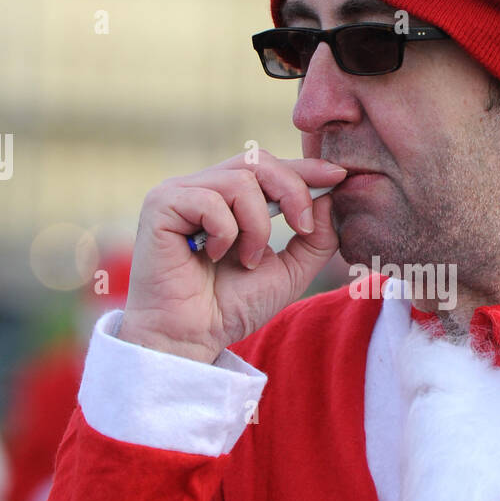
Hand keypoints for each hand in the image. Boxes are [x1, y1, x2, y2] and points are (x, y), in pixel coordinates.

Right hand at [119, 149, 347, 362]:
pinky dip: (226, 233)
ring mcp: (179, 193)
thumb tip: (330, 197)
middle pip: (259, 161)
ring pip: (240, 181)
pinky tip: (214, 258)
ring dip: (258, 226)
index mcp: (228, 198)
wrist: (191, 339)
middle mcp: (203, 188)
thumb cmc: (231, 307)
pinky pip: (210, 200)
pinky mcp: (160, 205)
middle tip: (303, 228)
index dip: (305, 167)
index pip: (270, 167)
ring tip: (248, 261)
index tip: (339, 176)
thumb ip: (314, 238)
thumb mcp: (289, 271)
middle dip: (293, 191)